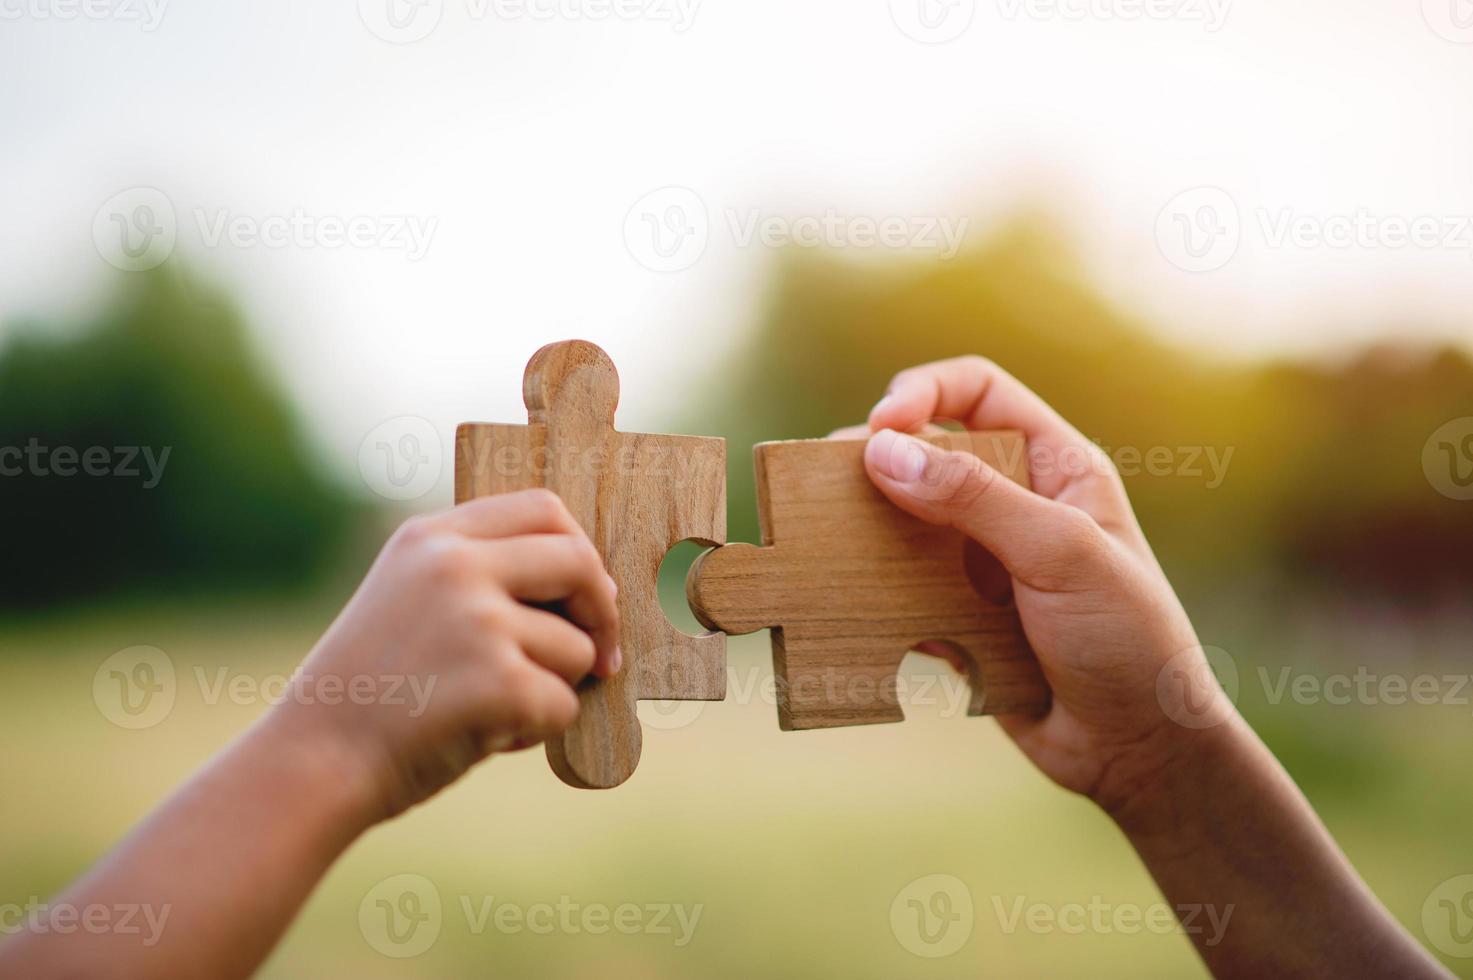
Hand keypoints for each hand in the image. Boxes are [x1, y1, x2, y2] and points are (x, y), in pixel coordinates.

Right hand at [269, 489, 620, 821]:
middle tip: (602, 658)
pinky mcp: (500, 682)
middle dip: (602, 613)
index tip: (587, 592)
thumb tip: (595, 588)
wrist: (313, 762)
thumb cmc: (369, 692)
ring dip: (553, 688)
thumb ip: (480, 576)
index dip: (580, 549)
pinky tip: (480, 737)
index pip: (542, 508)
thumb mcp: (408, 599)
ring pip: (576, 648)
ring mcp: (479, 621)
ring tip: (487, 710)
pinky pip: (562, 705)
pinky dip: (535, 732)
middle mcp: (456, 566)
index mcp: (432, 537)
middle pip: (579, 563)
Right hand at [837, 356, 1222, 815]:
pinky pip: (900, 590)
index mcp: (1056, 467)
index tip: (877, 429)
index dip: (923, 394)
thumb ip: (974, 498)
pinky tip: (851, 603)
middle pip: (928, 453)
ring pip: (905, 523)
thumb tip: (881, 451)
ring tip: (824, 540)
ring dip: (865, 529)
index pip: (978, 392)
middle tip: (828, 487)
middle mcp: (1017, 504)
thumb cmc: (1129, 641)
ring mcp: (985, 563)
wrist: (1140, 751)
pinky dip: (872, 592)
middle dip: (876, 463)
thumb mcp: (1061, 554)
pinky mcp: (960, 617)